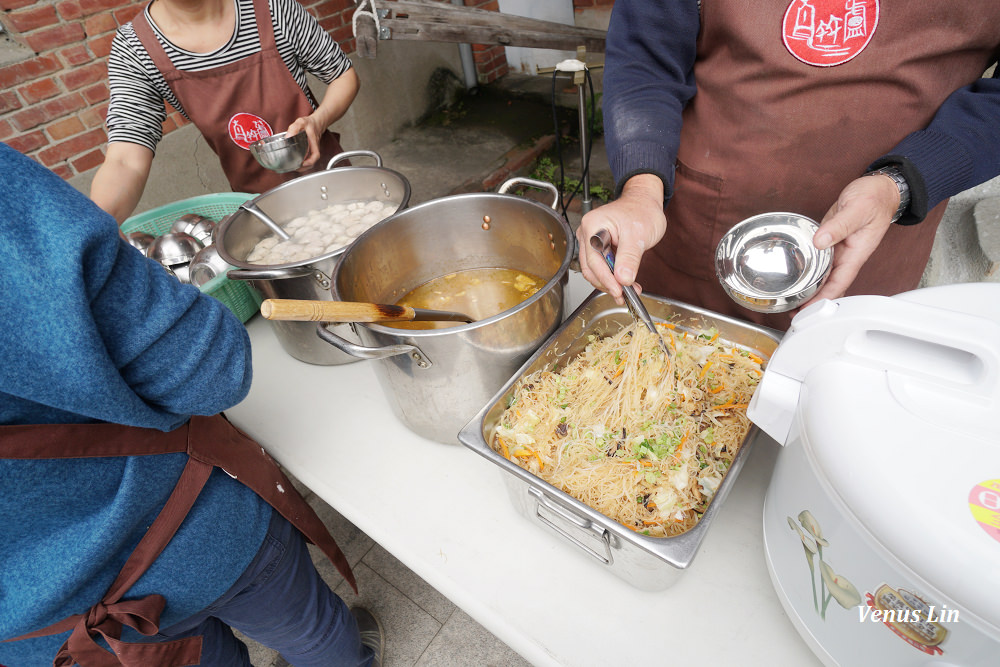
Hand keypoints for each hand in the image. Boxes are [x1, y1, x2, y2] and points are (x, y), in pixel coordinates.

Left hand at [285, 115, 323, 170]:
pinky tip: (295, 163)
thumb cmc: (309, 123)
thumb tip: (288, 137)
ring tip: (294, 167)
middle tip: (294, 168)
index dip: (310, 162)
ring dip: (303, 168)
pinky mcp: (309, 151)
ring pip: (310, 163)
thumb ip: (294, 128)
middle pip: (312, 163)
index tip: (303, 164)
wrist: (315, 123)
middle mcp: (314, 149)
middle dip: (304, 168)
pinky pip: (307, 160)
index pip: (315, 155)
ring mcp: (311, 151)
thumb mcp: (301, 122)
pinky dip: (302, 164)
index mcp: (313, 143)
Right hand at [576, 174, 666, 304]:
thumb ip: (629, 258)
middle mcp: (587, 233)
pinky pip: (601, 266)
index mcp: (592, 226)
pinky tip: (624, 282)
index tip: (620, 292)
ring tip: (628, 291)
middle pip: (591, 269)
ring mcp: (590, 241)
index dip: (607, 280)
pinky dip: (612, 276)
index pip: (595, 261)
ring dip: (610, 283)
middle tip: (625, 296)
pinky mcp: (597, 247)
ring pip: (595, 270)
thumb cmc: (642, 211)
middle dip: (608, 284)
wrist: (644, 202)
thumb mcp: (638, 235)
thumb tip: (623, 279)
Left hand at [800, 173, 900, 307]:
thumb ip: (839, 226)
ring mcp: (839, 250)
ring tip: (791, 300)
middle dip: (813, 300)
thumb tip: (820, 241)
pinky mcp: (831, 242)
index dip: (823, 298)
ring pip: (823, 275)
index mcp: (856, 253)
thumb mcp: (857, 209)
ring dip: (809, 288)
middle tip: (792, 312)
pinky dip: (809, 270)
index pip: (838, 282)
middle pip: (829, 285)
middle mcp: (847, 255)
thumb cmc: (874, 198)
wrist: (879, 189)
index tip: (809, 310)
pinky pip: (819, 261)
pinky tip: (797, 276)